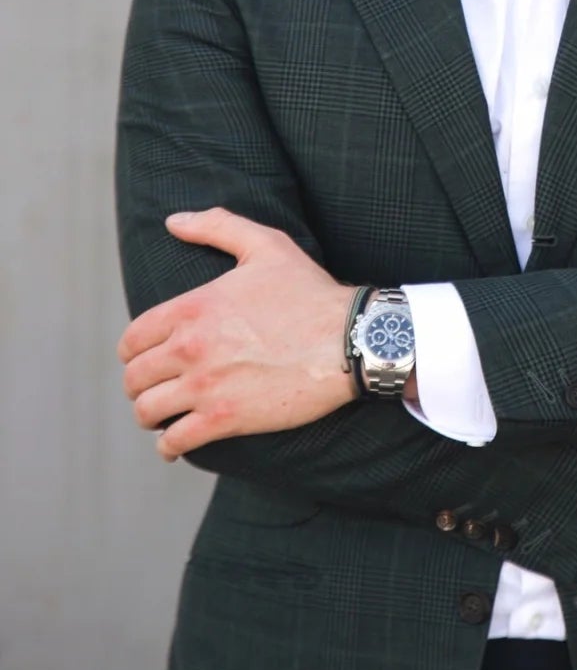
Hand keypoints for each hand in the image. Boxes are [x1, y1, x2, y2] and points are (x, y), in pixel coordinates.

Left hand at [116, 208, 358, 459]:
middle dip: (139, 385)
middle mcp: (189, 347)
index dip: (134, 352)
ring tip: (162, 417)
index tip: (145, 358)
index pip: (133, 339)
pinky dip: (168, 447)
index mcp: (192, 307)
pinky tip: (174, 445)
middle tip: (155, 388)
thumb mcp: (266, 245)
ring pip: (148, 411)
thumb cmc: (310, 292)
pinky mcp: (225, 418)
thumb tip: (174, 221)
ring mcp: (206, 386)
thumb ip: (216, 226)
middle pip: (134, 378)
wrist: (350, 340)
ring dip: (150, 416)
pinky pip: (175, 441)